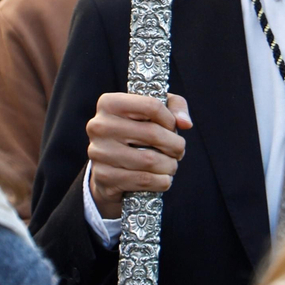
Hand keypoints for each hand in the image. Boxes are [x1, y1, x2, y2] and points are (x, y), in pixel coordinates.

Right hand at [86, 92, 191, 218]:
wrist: (107, 168)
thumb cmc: (135, 133)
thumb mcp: (153, 112)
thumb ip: (175, 106)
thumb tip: (185, 123)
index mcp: (109, 103)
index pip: (152, 106)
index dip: (170, 119)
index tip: (173, 128)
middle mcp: (99, 126)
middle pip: (153, 133)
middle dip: (175, 145)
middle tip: (179, 151)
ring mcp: (99, 152)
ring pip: (150, 160)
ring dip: (170, 166)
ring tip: (171, 165)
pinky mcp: (104, 177)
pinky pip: (144, 180)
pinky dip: (162, 181)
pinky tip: (163, 179)